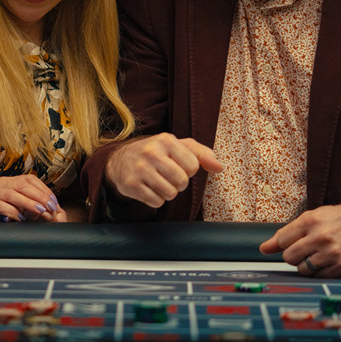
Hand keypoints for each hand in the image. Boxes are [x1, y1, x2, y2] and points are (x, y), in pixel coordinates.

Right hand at [0, 175, 66, 221]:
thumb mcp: (8, 202)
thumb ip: (23, 201)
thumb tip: (45, 207)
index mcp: (8, 181)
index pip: (30, 179)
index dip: (44, 190)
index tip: (54, 201)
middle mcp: (1, 183)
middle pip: (24, 185)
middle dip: (40, 196)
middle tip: (51, 207)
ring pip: (14, 194)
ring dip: (29, 203)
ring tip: (41, 211)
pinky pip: (0, 206)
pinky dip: (12, 212)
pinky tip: (20, 218)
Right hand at [105, 133, 222, 207]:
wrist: (120, 160)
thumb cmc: (156, 152)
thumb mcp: (178, 146)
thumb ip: (202, 154)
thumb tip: (220, 167)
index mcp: (166, 140)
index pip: (193, 166)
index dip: (189, 171)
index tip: (178, 166)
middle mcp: (151, 152)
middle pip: (182, 181)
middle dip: (179, 184)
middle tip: (169, 177)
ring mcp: (140, 168)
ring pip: (170, 194)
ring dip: (168, 192)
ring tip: (159, 182)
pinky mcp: (131, 184)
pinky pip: (156, 202)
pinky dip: (156, 199)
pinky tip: (149, 188)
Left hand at [259, 202, 340, 276]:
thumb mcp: (315, 217)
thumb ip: (288, 232)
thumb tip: (263, 248)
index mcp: (310, 220)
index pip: (281, 240)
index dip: (282, 245)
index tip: (287, 245)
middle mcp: (320, 236)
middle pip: (289, 257)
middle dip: (292, 256)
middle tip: (303, 250)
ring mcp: (332, 253)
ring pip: (303, 269)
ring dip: (306, 265)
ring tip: (316, 256)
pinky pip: (320, 276)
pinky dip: (320, 272)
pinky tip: (328, 261)